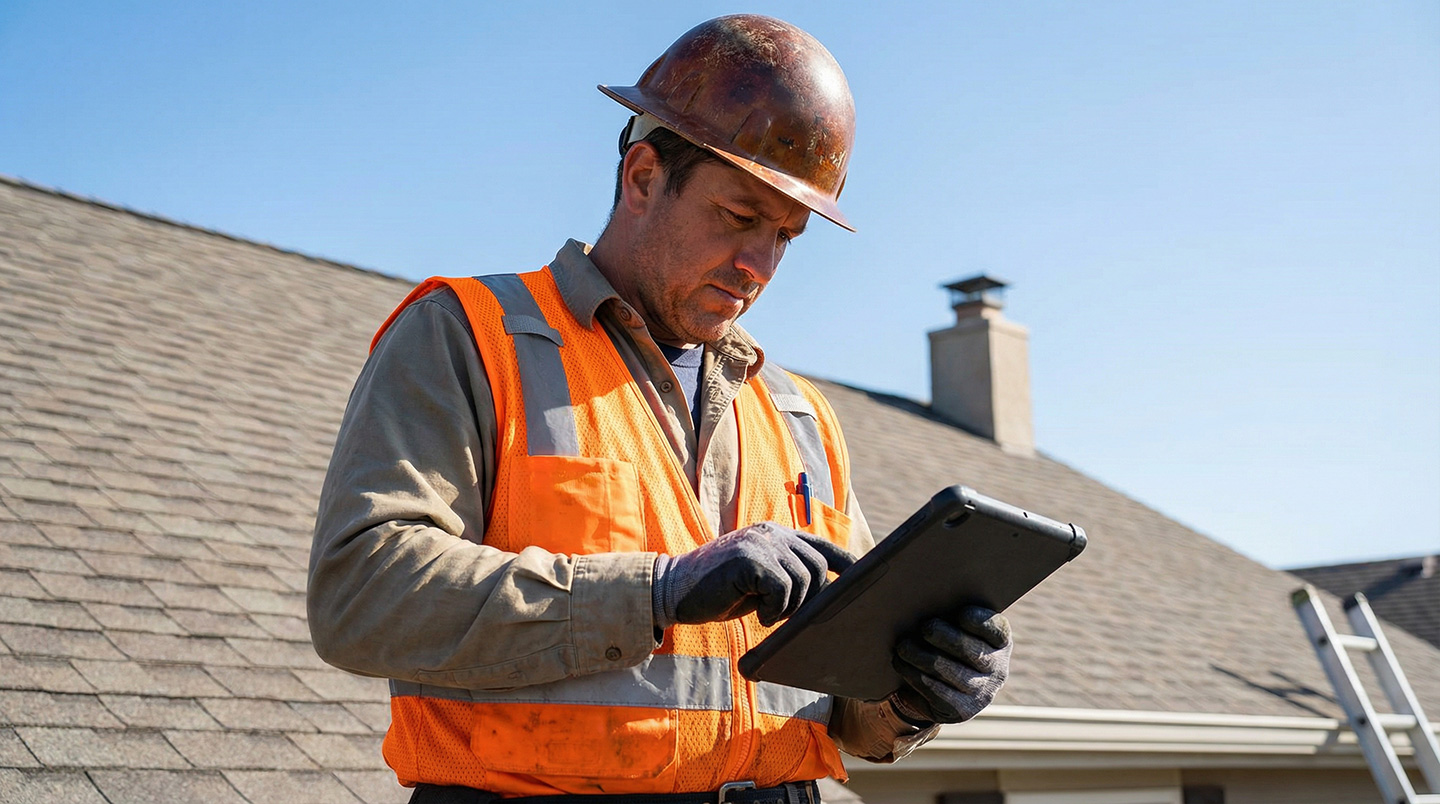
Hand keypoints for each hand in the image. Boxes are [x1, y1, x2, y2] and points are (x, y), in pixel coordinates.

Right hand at [653, 522, 855, 627]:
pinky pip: (781, 589)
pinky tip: (754, 613)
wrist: (673, 590)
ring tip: (762, 612)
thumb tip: (826, 595)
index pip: (821, 546)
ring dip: (786, 608)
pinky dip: (772, 610)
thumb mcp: (758, 581)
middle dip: (809, 599)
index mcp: (775, 535)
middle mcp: (771, 534)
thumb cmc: (718, 591)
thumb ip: (786, 577)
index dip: (846, 563)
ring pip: (801, 581)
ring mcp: (759, 543)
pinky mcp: (748, 559)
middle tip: (783, 616)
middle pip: (817, 568)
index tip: (862, 577)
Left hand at [888, 606, 1010, 724]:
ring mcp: (981, 693)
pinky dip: (912, 673)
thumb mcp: (959, 628)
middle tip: (924, 627)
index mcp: (1001, 642)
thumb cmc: (950, 645)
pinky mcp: (961, 710)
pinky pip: (932, 689)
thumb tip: (925, 600)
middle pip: (968, 649)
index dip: (978, 621)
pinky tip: (901, 662)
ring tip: (903, 646)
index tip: (960, 613)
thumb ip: (953, 616)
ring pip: (944, 669)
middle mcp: (998, 669)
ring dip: (918, 655)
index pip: (996, 629)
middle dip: (942, 635)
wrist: (948, 689)